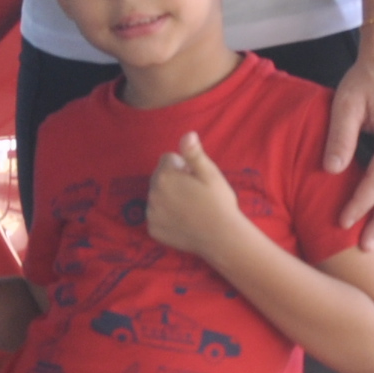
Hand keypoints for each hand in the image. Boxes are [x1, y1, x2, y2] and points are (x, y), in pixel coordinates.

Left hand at [146, 130, 253, 260]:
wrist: (222, 238)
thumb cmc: (219, 203)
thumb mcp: (210, 174)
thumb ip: (194, 153)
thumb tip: (187, 134)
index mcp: (164, 176)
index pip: (168, 159)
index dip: (184, 167)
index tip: (196, 179)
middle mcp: (152, 193)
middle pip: (160, 177)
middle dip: (174, 180)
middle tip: (194, 193)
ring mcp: (151, 213)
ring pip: (158, 196)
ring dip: (169, 198)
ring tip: (190, 208)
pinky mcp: (152, 229)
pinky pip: (156, 215)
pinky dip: (166, 216)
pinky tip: (183, 221)